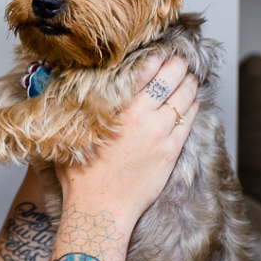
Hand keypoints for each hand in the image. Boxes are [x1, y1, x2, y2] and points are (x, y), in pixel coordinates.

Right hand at [55, 55, 198, 225]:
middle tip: (179, 58)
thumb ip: (75, 108)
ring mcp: (160, 134)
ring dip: (189, 82)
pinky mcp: (171, 151)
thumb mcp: (72, 133)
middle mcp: (142, 116)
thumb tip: (67, 90)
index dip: (157, 56)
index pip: (146, 70)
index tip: (160, 51)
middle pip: (171, 78)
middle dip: (178, 64)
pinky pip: (189, 121)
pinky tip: (193, 101)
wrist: (100, 209)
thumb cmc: (80, 175)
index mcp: (117, 108)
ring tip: (189, 75)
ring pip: (185, 97)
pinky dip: (193, 106)